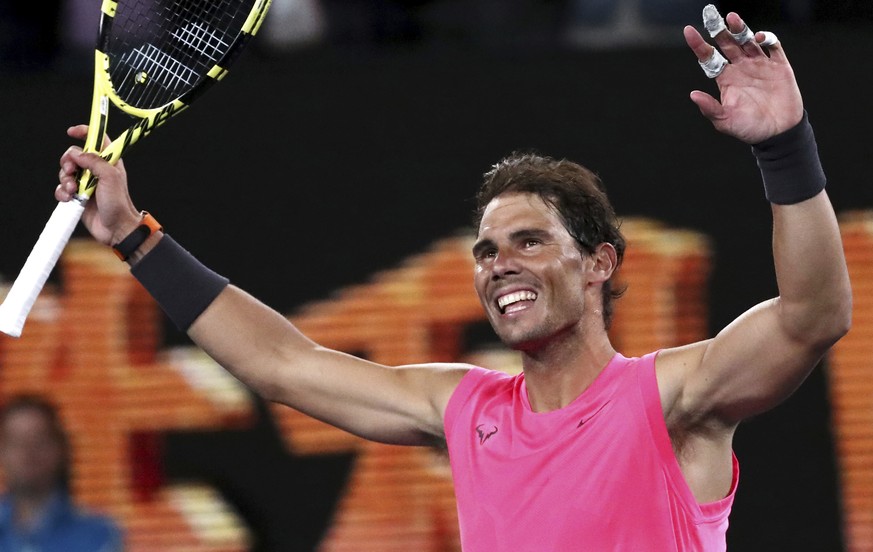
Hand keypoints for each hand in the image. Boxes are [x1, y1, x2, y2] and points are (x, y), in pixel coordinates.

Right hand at [56, 125, 141, 245]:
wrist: (115, 228)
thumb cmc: (118, 203)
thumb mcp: (110, 178)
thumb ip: (94, 161)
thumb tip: (77, 153)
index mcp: (108, 162)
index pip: (97, 140)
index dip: (85, 132)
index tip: (72, 131)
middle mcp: (96, 171)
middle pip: (74, 155)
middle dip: (68, 161)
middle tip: (72, 170)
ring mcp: (86, 183)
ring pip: (66, 172)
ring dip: (65, 179)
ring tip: (73, 190)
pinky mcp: (78, 196)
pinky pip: (63, 188)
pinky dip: (62, 192)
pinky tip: (69, 198)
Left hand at [685, 11, 803, 143]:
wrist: (778, 133)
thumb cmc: (749, 129)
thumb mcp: (725, 121)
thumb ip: (710, 108)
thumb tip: (692, 95)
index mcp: (725, 79)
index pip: (709, 57)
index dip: (699, 44)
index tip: (689, 30)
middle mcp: (740, 68)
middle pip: (727, 43)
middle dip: (719, 29)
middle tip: (711, 15)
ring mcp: (760, 64)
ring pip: (747, 40)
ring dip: (740, 28)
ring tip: (732, 18)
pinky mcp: (779, 65)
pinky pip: (773, 46)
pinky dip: (767, 39)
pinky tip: (759, 38)